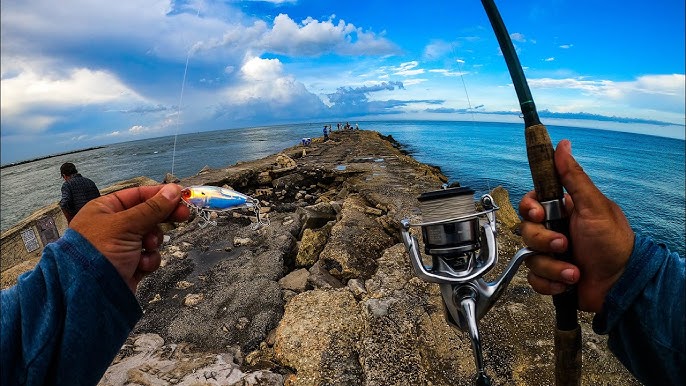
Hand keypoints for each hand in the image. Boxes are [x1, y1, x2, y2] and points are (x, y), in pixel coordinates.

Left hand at [70, 184, 189, 292]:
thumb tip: (174, 190)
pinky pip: (149, 256)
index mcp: (105, 209)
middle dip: (162, 219)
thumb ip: (153, 208)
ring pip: (151, 237)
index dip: (159, 195)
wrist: (90, 294)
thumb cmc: (100, 251)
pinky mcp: (129, 264)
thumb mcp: (127, 224)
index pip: (137, 195)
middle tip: (184, 215)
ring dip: (153, 242)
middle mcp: (112, 225)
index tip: (181, 196)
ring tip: (146, 247)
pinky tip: (140, 265)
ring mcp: (121, 246)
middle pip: (147, 215)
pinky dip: (148, 260)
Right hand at [518, 140, 634, 312]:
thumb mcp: (594, 206)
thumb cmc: (614, 243)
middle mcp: (554, 231)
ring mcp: (551, 254)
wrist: (622, 285)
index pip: (530, 203)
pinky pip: (534, 279)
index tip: (537, 214)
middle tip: (565, 244)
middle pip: (526, 231)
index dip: (529, 209)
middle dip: (544, 241)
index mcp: (562, 211)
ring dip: (552, 266)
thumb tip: (563, 145)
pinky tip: (568, 282)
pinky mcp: (551, 276)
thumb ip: (574, 176)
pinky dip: (551, 282)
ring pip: (529, 257)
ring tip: (574, 270)